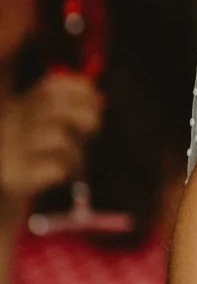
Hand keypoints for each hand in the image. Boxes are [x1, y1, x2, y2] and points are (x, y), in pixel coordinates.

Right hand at [0, 72, 102, 211]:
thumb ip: (69, 110)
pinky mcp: (15, 178)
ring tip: (71, 161)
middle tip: (93, 127)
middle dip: (83, 112)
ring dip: (76, 150)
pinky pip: (56, 167)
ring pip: (59, 138)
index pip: (51, 86)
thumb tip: (99, 97)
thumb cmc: (32, 157)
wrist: (2, 196)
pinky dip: (64, 170)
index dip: (79, 89)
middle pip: (54, 105)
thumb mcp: (44, 127)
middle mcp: (9, 124)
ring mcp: (9, 150)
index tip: (97, 99)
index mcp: (17, 106)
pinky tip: (55, 173)